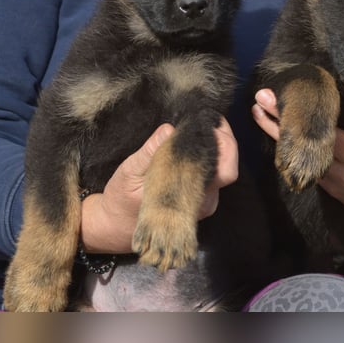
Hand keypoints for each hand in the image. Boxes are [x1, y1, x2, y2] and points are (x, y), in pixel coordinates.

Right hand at [79, 118, 238, 253]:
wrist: (115, 226)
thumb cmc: (120, 200)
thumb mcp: (129, 173)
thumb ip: (149, 153)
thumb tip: (169, 130)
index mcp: (191, 199)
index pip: (226, 169)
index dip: (224, 141)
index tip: (208, 120)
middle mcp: (203, 202)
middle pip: (228, 166)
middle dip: (222, 137)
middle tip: (204, 116)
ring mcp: (202, 202)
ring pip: (221, 168)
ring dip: (213, 144)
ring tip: (197, 124)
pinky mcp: (197, 199)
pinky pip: (211, 172)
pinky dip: (206, 152)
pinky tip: (191, 139)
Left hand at [253, 83, 343, 243]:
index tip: (343, 74)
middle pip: (318, 135)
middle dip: (289, 116)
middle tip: (265, 95)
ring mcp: (337, 176)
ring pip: (302, 152)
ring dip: (277, 130)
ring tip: (257, 108)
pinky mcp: (327, 186)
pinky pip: (301, 164)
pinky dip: (284, 148)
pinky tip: (268, 129)